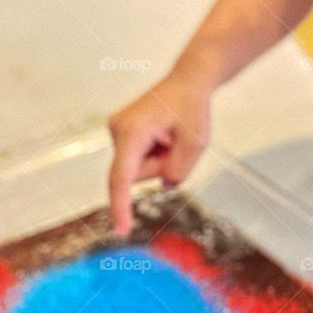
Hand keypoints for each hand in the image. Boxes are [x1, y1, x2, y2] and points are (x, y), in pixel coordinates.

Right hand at [108, 72, 211, 234]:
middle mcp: (117, 129)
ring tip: (171, 135)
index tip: (122, 230)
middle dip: (160, 167)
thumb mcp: (196, 143)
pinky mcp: (120, 134)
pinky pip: (137, 161)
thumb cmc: (192, 107)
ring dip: (158, 160)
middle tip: (177, 141)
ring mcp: (116, 131)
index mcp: (133, 130)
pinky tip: (163, 136)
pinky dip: (154, 155)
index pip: (122, 177)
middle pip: (136, 175)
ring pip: (137, 169)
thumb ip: (178, 171)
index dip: (120, 206)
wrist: (187, 82)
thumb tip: (163, 186)